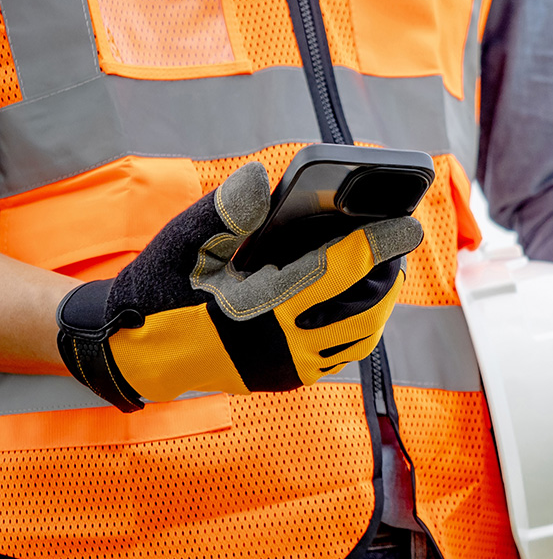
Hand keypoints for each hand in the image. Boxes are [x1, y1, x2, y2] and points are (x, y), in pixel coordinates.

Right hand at [55, 162, 422, 411]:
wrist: (138, 349)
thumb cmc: (162, 288)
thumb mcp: (186, 242)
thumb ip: (226, 210)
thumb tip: (262, 179)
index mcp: (260, 305)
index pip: (337, 269)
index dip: (377, 244)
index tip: (408, 224)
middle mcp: (282, 344)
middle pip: (363, 307)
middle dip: (387, 273)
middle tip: (397, 243)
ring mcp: (289, 367)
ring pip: (359, 336)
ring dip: (378, 302)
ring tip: (384, 270)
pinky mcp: (289, 379)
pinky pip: (342, 353)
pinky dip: (360, 326)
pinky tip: (359, 301)